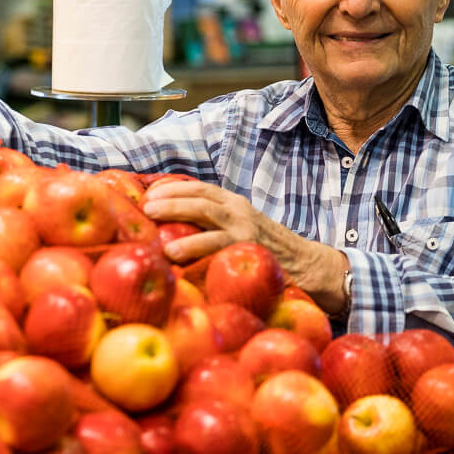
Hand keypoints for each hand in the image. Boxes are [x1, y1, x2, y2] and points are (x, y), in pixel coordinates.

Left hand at [142, 180, 348, 315]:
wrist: (309, 266)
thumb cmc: (266, 250)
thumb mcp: (240, 229)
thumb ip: (213, 227)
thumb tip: (170, 233)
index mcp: (234, 204)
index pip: (199, 187)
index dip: (172, 188)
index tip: (147, 194)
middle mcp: (239, 211)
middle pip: (199, 197)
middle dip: (169, 199)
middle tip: (145, 208)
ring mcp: (245, 229)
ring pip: (206, 214)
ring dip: (177, 216)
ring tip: (154, 230)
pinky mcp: (250, 248)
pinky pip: (219, 246)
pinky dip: (195, 248)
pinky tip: (176, 256)